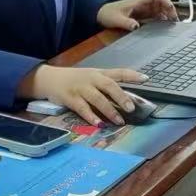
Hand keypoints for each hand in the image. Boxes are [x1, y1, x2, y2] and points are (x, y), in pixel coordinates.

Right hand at [24, 64, 146, 125]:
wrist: (49, 79)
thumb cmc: (74, 80)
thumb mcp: (91, 77)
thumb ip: (106, 86)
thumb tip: (125, 99)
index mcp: (99, 73)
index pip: (119, 72)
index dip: (132, 75)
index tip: (146, 79)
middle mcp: (92, 79)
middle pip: (109, 85)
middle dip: (121, 97)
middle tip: (132, 108)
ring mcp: (81, 88)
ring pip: (98, 98)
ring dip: (109, 110)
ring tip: (119, 121)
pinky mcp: (70, 98)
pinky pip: (82, 108)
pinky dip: (91, 116)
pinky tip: (98, 123)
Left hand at [98, 0, 177, 31]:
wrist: (100, 14)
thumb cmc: (107, 14)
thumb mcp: (116, 20)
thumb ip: (126, 23)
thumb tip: (136, 27)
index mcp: (137, 1)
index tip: (169, 6)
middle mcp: (141, 4)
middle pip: (159, 1)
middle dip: (168, 7)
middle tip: (174, 18)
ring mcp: (141, 9)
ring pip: (158, 8)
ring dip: (166, 13)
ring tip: (172, 22)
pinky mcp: (140, 15)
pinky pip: (153, 15)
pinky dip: (160, 18)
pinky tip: (164, 25)